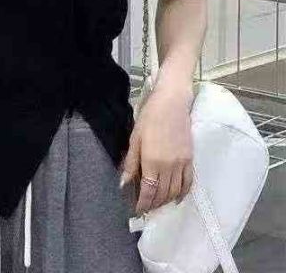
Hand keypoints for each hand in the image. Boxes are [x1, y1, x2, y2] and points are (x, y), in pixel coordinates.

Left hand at [121, 84, 193, 214]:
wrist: (172, 103)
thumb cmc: (149, 117)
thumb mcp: (134, 138)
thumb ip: (130, 162)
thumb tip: (123, 182)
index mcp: (153, 161)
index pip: (149, 191)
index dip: (143, 203)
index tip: (137, 210)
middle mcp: (169, 167)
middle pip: (162, 194)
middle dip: (153, 204)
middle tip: (145, 208)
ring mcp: (182, 164)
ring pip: (175, 192)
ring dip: (166, 201)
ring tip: (157, 204)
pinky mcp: (190, 160)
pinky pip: (188, 183)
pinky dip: (182, 194)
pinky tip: (176, 198)